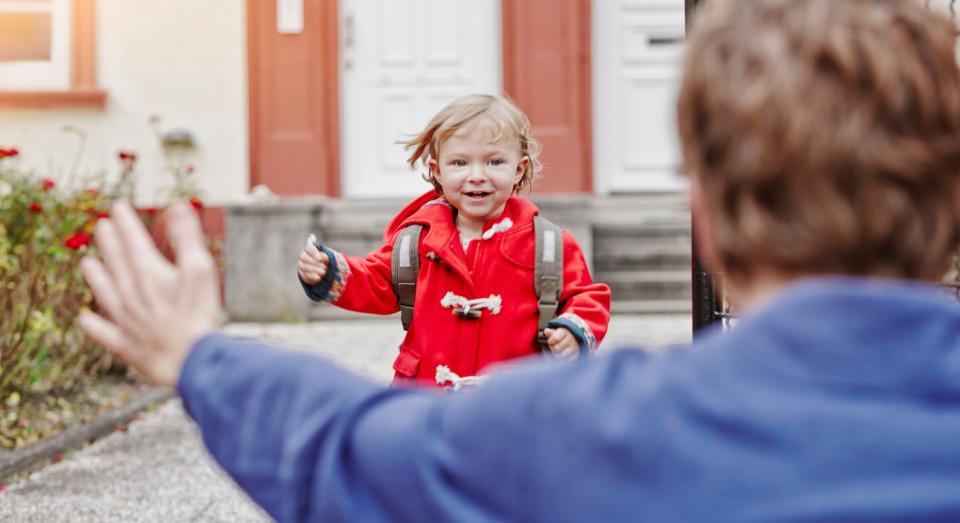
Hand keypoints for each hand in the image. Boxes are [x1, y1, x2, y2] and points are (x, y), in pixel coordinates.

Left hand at [78, 202, 221, 387]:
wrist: (190, 360)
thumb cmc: (198, 314)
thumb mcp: (200, 269)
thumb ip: (187, 237)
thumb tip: (178, 206)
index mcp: (148, 272)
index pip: (133, 240)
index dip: (125, 222)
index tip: (118, 207)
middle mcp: (130, 293)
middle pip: (116, 262)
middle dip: (109, 241)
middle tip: (101, 226)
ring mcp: (125, 319)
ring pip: (104, 292)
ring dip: (95, 276)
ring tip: (87, 262)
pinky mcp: (125, 344)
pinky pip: (103, 332)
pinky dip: (92, 324)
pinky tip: (85, 319)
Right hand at [298, 241, 328, 284]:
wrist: (325, 270)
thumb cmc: (328, 261)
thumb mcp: (331, 257)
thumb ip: (330, 256)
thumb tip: (328, 259)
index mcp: (310, 249)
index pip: (308, 248)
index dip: (313, 253)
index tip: (320, 259)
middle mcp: (303, 256)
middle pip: (304, 257)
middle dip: (314, 262)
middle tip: (324, 267)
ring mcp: (301, 265)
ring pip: (303, 267)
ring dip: (314, 270)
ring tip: (324, 273)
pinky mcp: (302, 274)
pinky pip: (304, 276)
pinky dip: (312, 277)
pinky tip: (319, 278)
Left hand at [544, 327, 580, 359]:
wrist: (573, 340)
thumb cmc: (561, 336)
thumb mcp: (555, 332)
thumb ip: (550, 332)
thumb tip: (546, 331)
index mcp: (565, 332)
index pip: (555, 338)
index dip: (550, 341)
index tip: (550, 342)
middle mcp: (571, 339)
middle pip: (557, 348)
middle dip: (553, 349)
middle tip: (553, 348)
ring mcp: (574, 348)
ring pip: (562, 356)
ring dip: (557, 355)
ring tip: (557, 353)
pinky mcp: (576, 355)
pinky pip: (567, 360)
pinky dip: (563, 360)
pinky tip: (562, 357)